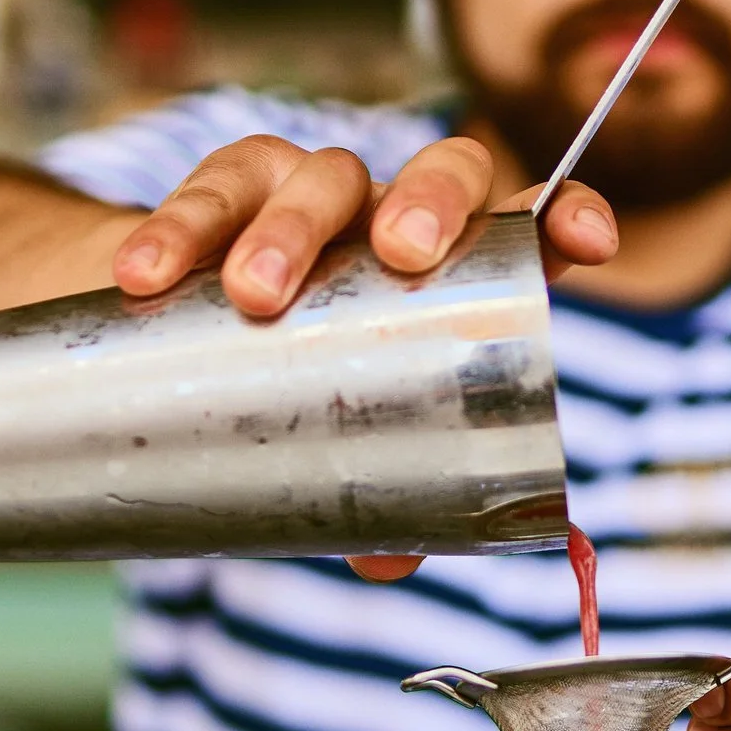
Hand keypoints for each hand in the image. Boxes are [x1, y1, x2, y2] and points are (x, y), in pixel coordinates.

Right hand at [109, 134, 617, 581]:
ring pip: (323, 176)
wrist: (185, 330)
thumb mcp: (352, 442)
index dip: (566, 216)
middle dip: (429, 201)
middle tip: (403, 252)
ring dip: (290, 228)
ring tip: (254, 293)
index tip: (586, 241)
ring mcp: (317, 191)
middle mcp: (398, 215)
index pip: (528, 225)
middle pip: (441, 171)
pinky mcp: (231, 186)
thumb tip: (392, 559)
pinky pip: (212, 190)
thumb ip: (382, 501)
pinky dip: (178, 230)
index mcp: (457, 270)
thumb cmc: (308, 388)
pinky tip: (144, 277)